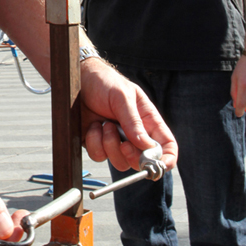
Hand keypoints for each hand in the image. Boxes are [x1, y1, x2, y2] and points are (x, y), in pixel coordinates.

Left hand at [80, 57, 177, 171]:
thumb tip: (146, 146)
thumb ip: (134, 121)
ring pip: (120, 163)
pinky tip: (94, 126)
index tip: (159, 165)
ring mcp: (115, 141)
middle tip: (124, 144)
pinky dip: (95, 143)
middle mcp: (134, 135)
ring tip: (106, 124)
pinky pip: (99, 156)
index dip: (167, 159)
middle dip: (133, 156)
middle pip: (142, 161)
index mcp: (148, 121)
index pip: (166, 145)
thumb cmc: (104, 82)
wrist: (79, 79)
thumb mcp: (122, 96)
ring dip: (111, 145)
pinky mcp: (97, 144)